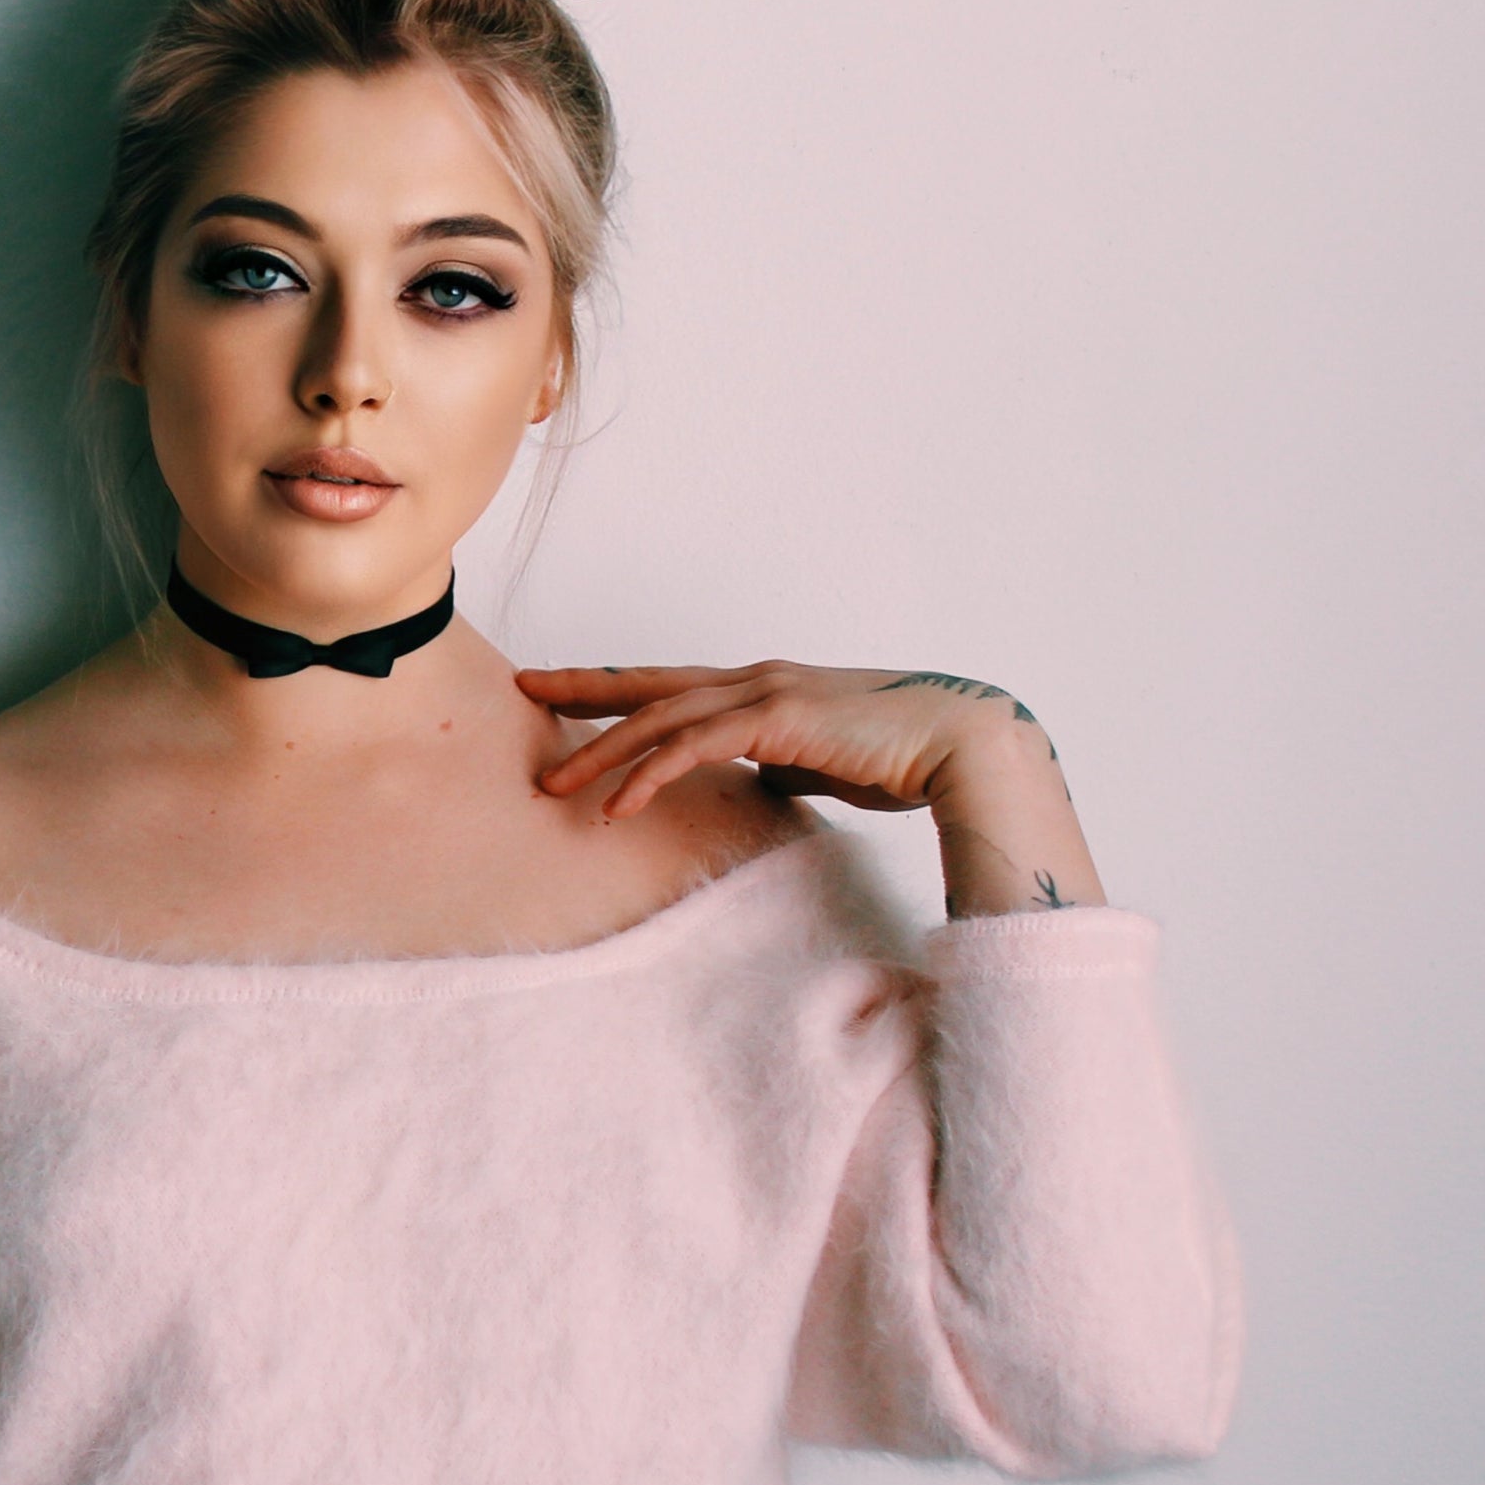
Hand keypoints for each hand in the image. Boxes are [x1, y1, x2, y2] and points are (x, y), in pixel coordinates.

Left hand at [516, 660, 1045, 820]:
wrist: (963, 745)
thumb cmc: (902, 758)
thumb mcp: (821, 762)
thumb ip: (782, 762)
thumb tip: (760, 779)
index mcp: (761, 688)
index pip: (670, 684)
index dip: (613, 686)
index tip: (560, 690)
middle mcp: (755, 679)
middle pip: (647, 684)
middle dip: (580, 689)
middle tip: (522, 691)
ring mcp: (765, 692)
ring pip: (660, 718)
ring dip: (602, 753)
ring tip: (554, 787)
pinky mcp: (777, 718)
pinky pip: (694, 745)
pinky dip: (650, 774)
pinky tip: (617, 805)